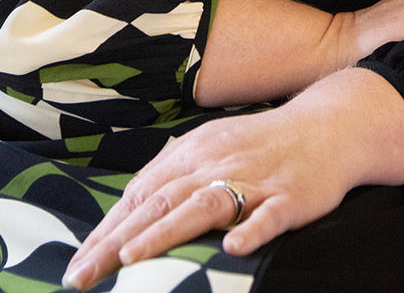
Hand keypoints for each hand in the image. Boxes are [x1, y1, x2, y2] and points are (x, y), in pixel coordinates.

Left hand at [62, 68, 403, 289]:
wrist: (326, 126)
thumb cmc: (262, 146)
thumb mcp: (210, 151)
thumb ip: (174, 177)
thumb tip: (129, 208)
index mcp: (192, 154)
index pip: (140, 195)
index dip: (106, 230)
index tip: (77, 265)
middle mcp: (215, 163)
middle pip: (159, 202)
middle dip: (116, 241)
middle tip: (81, 276)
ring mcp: (253, 179)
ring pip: (203, 205)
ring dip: (164, 232)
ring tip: (130, 260)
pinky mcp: (290, 196)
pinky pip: (269, 215)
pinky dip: (251, 230)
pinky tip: (233, 248)